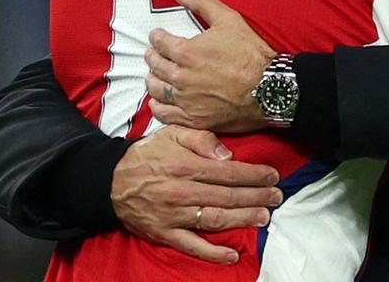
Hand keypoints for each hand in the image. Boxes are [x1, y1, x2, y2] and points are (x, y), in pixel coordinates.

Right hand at [111, 125, 281, 263]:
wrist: (111, 181)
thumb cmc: (147, 155)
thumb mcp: (172, 134)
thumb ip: (202, 139)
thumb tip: (228, 155)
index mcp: (186, 165)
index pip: (229, 172)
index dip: (254, 175)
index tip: (273, 175)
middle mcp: (182, 192)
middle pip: (228, 196)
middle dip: (256, 197)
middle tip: (277, 196)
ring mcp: (174, 215)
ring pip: (216, 219)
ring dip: (243, 220)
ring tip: (264, 217)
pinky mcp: (165, 233)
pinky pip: (192, 245)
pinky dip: (213, 252)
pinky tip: (232, 255)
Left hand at [145, 0, 275, 132]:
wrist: (269, 88)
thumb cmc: (250, 53)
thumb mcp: (228, 19)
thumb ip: (200, 2)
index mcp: (186, 52)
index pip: (159, 43)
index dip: (156, 37)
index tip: (157, 36)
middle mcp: (181, 77)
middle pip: (155, 66)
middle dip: (152, 57)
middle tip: (153, 54)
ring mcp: (186, 100)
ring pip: (156, 90)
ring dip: (152, 80)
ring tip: (154, 75)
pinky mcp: (194, 119)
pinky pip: (165, 114)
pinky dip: (157, 107)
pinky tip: (158, 102)